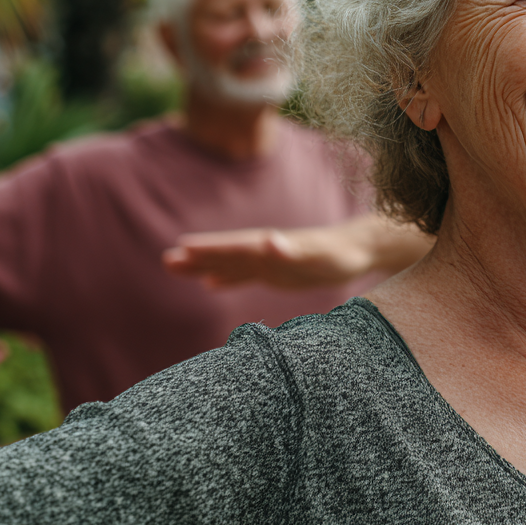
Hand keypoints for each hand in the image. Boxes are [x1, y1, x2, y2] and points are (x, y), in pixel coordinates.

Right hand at [163, 227, 371, 289]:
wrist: (358, 251)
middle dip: (198, 258)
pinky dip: (228, 279)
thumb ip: (291, 250)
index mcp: (271, 246)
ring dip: (205, 267)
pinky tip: (211, 284)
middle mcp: (266, 251)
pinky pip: (247, 276)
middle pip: (226, 254)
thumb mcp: (317, 254)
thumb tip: (268, 240)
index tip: (181, 248)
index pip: (234, 247)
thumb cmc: (339, 254)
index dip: (209, 249)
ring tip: (176, 268)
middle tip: (167, 261)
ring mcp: (270, 262)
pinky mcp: (278, 273)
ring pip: (231, 264)